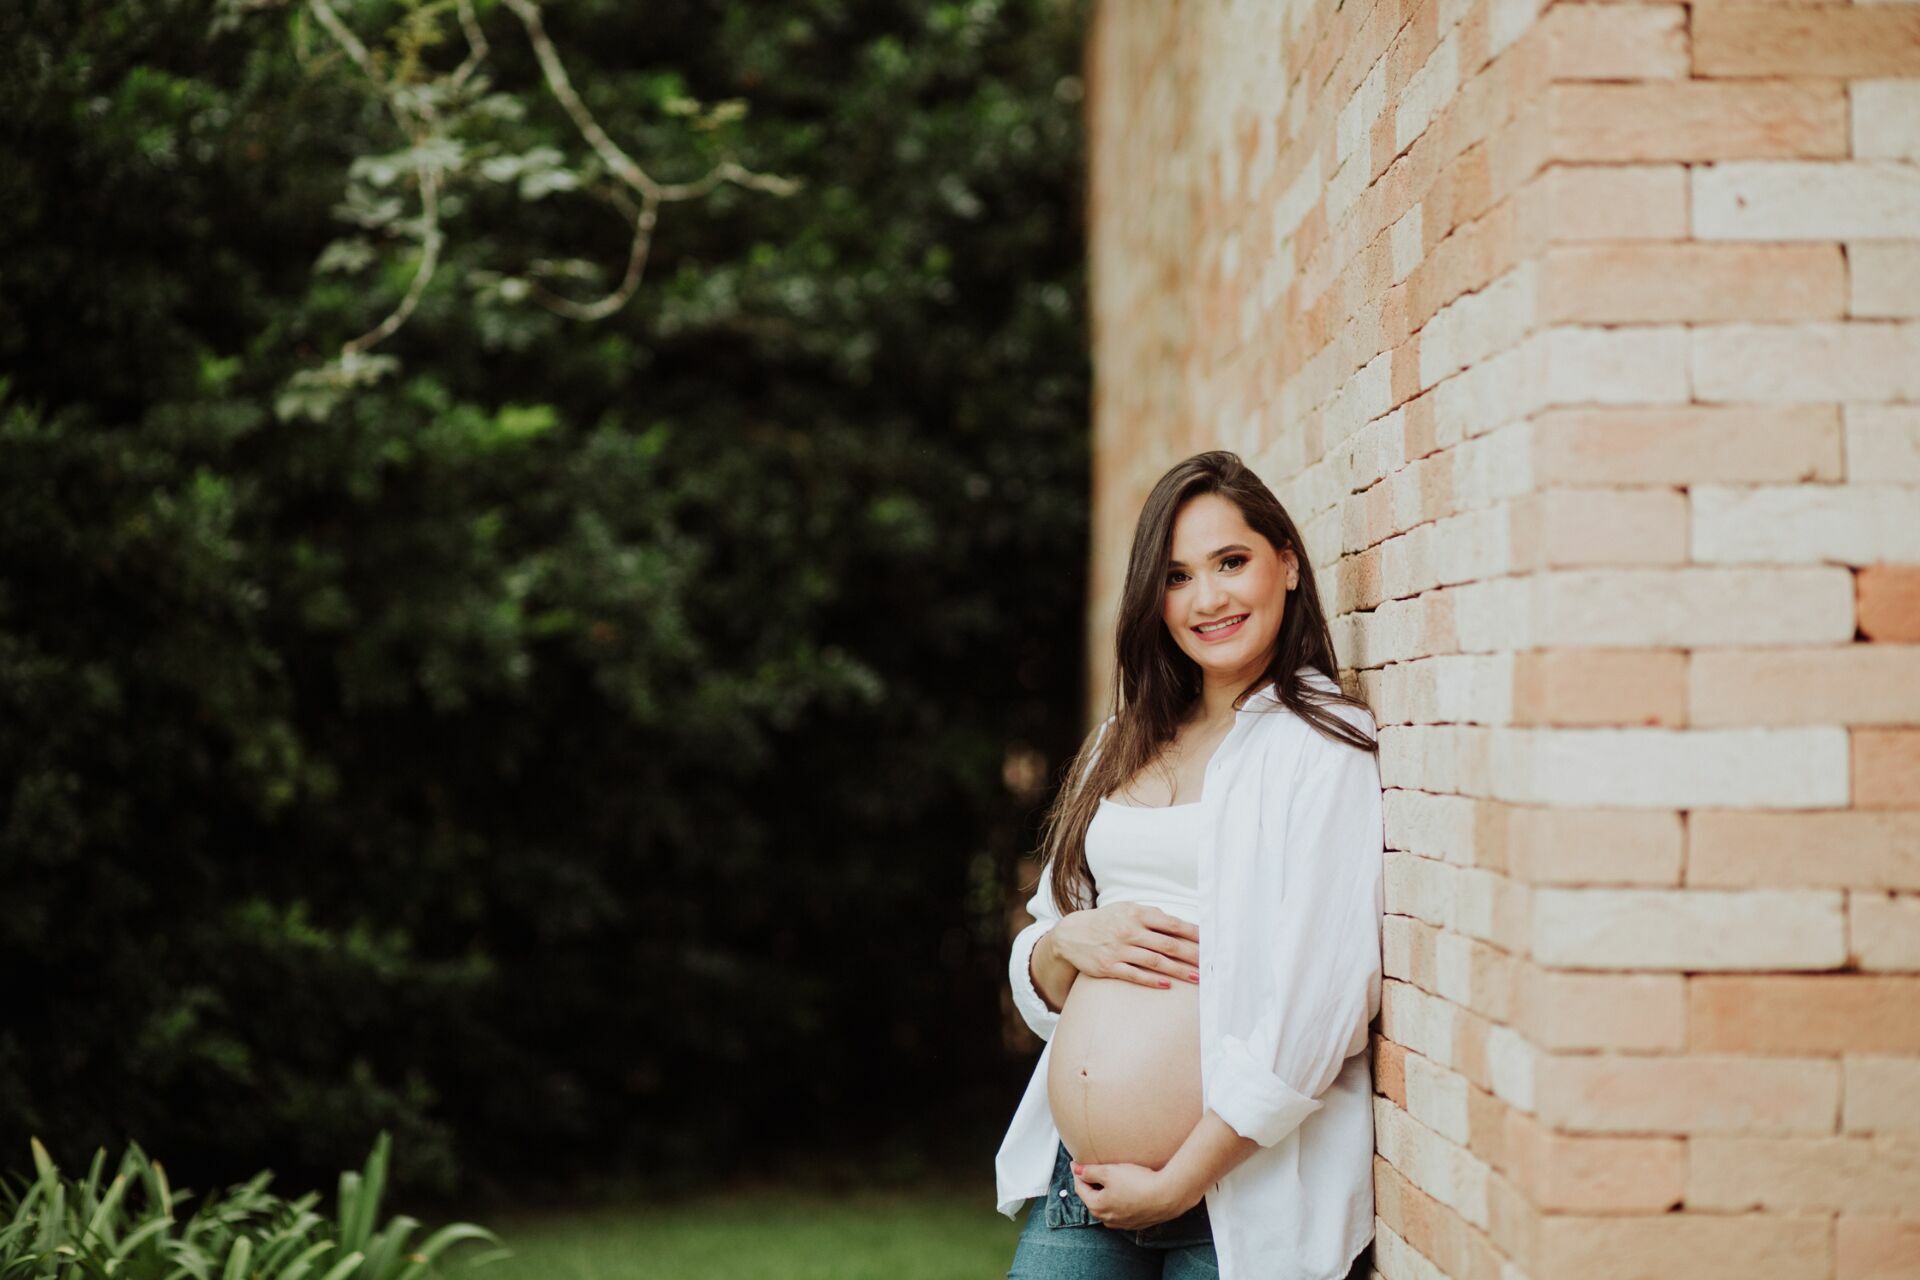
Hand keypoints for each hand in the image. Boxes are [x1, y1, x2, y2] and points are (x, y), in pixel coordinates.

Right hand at [1051, 902, 1200, 989]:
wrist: (1071, 935)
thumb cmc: (1106, 921)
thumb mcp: (1126, 909)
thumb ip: (1151, 915)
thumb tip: (1177, 923)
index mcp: (1137, 914)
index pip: (1172, 924)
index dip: (1193, 934)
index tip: (1211, 942)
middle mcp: (1129, 931)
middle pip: (1168, 945)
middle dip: (1192, 955)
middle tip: (1211, 964)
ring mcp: (1119, 950)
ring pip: (1156, 962)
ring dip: (1179, 971)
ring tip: (1197, 978)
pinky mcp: (1109, 967)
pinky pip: (1135, 975)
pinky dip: (1152, 981)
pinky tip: (1168, 986)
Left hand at [1070, 1159, 1199, 1229]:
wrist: (1167, 1196)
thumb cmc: (1139, 1184)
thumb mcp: (1109, 1172)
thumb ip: (1090, 1172)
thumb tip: (1077, 1170)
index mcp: (1097, 1207)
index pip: (1080, 1188)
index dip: (1078, 1172)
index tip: (1077, 1162)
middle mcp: (1108, 1219)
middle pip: (1093, 1198)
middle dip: (1090, 1184)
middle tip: (1090, 1170)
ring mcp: (1122, 1223)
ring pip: (1108, 1205)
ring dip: (1105, 1193)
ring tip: (1109, 1179)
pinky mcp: (1136, 1222)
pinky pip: (1122, 1210)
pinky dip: (1119, 1200)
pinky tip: (1126, 1190)